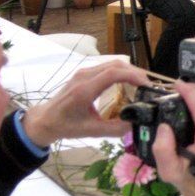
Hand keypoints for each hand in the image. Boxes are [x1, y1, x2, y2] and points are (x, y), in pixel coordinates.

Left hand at [22, 60, 151, 146]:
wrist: (45, 119)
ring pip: (113, 64)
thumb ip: (114, 129)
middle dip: (135, 73)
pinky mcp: (85, 74)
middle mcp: (84, 76)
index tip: (146, 85)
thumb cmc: (66, 126)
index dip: (132, 76)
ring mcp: (84, 73)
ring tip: (141, 85)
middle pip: (116, 65)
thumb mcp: (90, 131)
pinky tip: (128, 83)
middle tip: (148, 86)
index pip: (113, 74)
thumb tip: (134, 124)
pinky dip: (121, 72)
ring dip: (129, 71)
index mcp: (85, 90)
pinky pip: (107, 67)